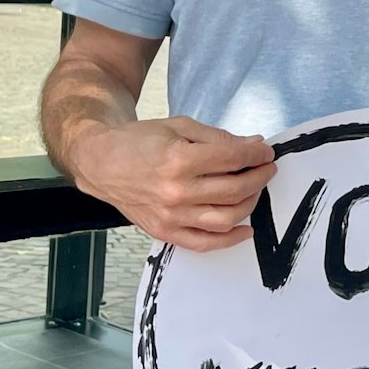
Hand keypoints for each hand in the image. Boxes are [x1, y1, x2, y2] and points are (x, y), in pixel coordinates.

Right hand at [65, 116, 276, 250]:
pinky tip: (246, 229)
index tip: (266, 151)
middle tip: (266, 167)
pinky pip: (204, 243)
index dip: (256, 154)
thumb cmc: (139, 141)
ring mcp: (170, 216)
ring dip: (250, 203)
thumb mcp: (179, 126)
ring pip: (226, 218)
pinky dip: (230, 239)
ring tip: (255, 189)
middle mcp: (175, 192)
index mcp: (179, 160)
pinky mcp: (164, 232)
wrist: (102, 163)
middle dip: (259, 177)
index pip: (233, 159)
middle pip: (234, 189)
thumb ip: (218, 137)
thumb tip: (253, 144)